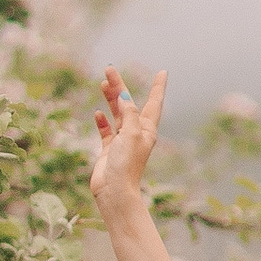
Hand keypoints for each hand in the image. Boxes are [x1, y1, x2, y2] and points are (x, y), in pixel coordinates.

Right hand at [89, 65, 165, 214]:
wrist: (114, 191)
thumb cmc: (126, 164)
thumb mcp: (131, 133)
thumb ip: (129, 113)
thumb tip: (125, 96)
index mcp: (147, 129)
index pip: (154, 103)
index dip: (158, 87)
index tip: (163, 72)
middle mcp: (136, 133)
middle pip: (129, 104)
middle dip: (120, 86)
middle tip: (109, 69)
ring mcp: (122, 141)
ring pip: (117, 114)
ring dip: (110, 99)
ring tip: (102, 83)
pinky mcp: (109, 150)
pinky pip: (106, 130)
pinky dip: (102, 121)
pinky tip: (98, 113)